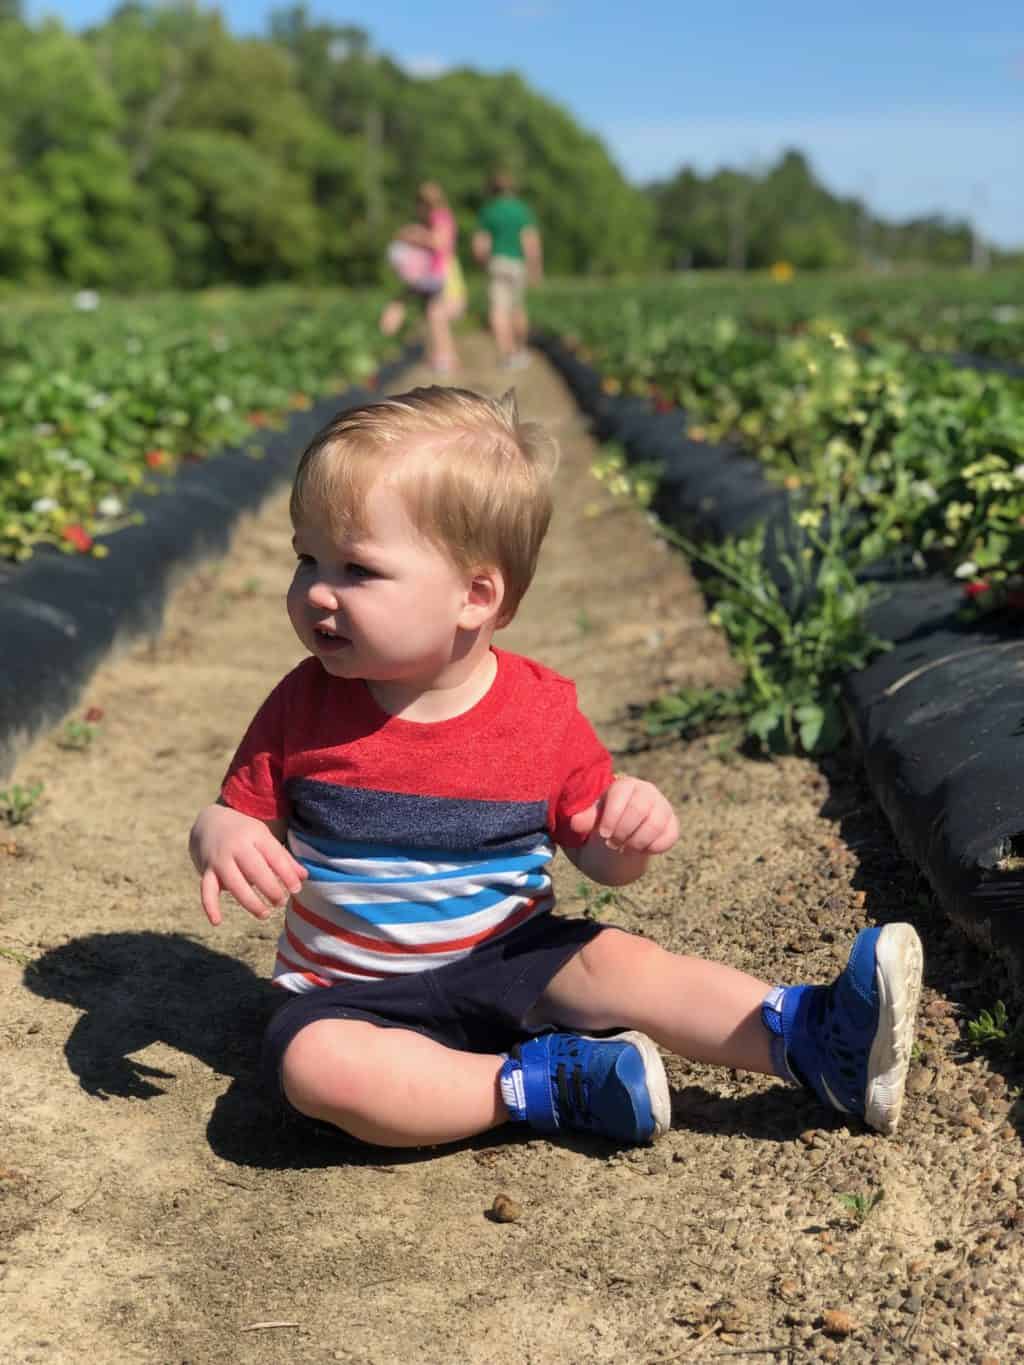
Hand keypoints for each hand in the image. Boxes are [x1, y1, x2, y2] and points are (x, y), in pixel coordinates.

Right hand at [189, 804, 306, 926]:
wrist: (209, 822)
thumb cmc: (245, 834)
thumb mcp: (265, 838)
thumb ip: (284, 858)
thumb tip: (304, 877)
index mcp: (255, 835)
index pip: (275, 856)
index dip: (287, 874)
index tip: (297, 889)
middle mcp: (236, 847)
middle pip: (255, 870)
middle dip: (271, 889)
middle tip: (281, 902)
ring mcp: (219, 859)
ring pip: (234, 883)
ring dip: (250, 902)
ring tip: (265, 914)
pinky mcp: (206, 871)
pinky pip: (206, 890)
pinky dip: (210, 906)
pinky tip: (217, 922)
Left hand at [568, 776, 678, 855]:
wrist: (622, 833)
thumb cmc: (604, 820)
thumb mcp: (591, 818)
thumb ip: (584, 818)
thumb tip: (577, 822)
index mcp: (625, 784)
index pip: (621, 796)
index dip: (611, 818)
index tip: (602, 834)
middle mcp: (647, 791)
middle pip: (639, 810)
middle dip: (623, 832)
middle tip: (612, 843)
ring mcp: (663, 807)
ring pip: (655, 826)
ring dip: (636, 842)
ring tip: (624, 848)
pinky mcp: (672, 824)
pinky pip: (668, 837)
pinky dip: (651, 848)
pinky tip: (640, 849)